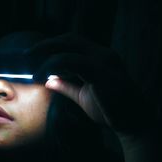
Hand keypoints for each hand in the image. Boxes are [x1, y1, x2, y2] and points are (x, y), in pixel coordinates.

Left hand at [25, 33, 151, 131]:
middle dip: (46, 45)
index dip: (53, 46)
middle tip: (28, 55)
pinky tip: (43, 76)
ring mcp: (104, 62)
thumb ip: (67, 86)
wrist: (133, 122)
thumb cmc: (110, 110)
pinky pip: (73, 62)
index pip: (73, 43)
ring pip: (69, 49)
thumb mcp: (83, 96)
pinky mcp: (102, 73)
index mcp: (100, 58)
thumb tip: (49, 80)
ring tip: (32, 69)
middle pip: (70, 39)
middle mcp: (103, 55)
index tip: (36, 56)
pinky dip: (55, 66)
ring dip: (47, 56)